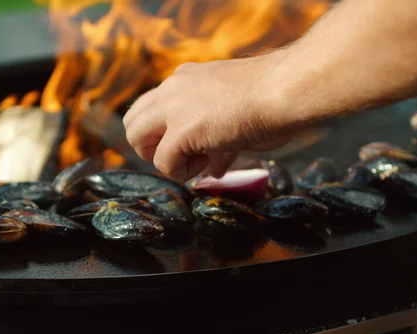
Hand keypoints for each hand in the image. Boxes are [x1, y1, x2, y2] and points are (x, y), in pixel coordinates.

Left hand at [123, 53, 295, 181]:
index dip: (164, 132)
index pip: (151, 107)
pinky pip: (163, 162)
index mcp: (184, 79)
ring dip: (160, 158)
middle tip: (182, 156)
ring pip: (135, 138)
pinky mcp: (182, 130)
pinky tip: (207, 164)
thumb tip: (213, 171)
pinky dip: (181, 172)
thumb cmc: (270, 99)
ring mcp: (174, 107)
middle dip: (151, 146)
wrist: (283, 89)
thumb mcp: (234, 115)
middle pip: (132, 121)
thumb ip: (215, 142)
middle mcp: (172, 88)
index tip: (193, 144)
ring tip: (195, 161)